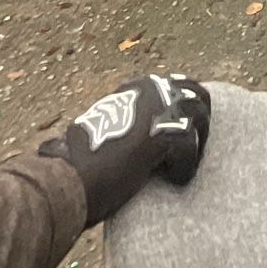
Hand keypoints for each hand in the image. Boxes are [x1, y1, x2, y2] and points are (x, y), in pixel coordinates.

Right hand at [40, 73, 211, 225]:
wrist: (67, 180)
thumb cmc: (77, 164)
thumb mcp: (104, 131)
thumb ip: (125, 122)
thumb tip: (143, 128)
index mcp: (136, 86)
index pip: (178, 86)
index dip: (185, 110)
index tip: (183, 132)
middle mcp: (151, 88)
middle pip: (197, 94)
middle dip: (200, 120)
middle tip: (194, 149)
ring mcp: (158, 108)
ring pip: (199, 117)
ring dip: (197, 143)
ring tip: (183, 167)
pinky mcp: (163, 134)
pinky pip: (188, 149)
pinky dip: (184, 169)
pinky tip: (174, 181)